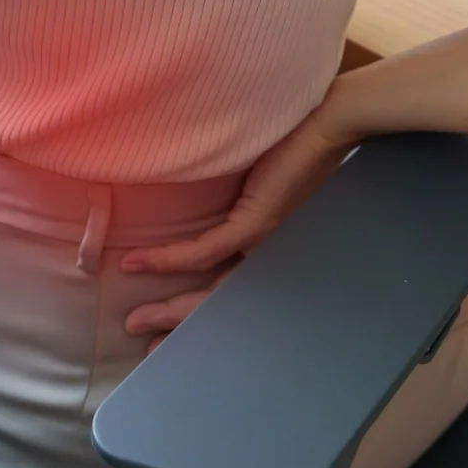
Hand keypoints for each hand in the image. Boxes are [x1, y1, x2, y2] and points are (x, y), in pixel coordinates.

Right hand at [119, 99, 358, 345]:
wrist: (332, 122)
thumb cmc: (297, 143)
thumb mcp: (258, 180)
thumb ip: (236, 200)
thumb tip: (195, 203)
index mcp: (273, 250)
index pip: (232, 294)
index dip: (199, 313)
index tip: (168, 330)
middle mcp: (272, 255)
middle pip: (222, 304)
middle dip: (181, 325)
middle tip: (146, 346)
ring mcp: (266, 243)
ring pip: (214, 290)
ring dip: (172, 307)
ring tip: (135, 320)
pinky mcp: (258, 222)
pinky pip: (207, 250)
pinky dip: (170, 258)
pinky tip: (139, 262)